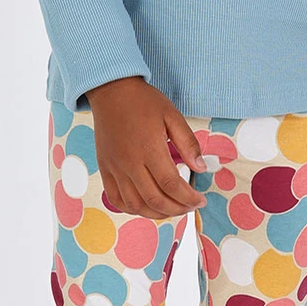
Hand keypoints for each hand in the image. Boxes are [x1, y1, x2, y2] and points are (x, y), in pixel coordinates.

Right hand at [86, 77, 204, 220]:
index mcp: (149, 149)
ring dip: (156, 214)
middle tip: (190, 207)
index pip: (171, 185)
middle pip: (155, 200)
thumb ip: (188, 144)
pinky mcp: (105, 168)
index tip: (200, 201)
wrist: (111, 91)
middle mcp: (130, 163)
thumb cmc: (142, 101)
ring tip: (172, 209)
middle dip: (177, 209)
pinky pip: (116, 198)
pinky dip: (132, 209)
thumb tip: (201, 167)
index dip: (189, 198)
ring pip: (135, 204)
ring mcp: (115, 168)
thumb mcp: (172, 116)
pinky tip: (146, 207)